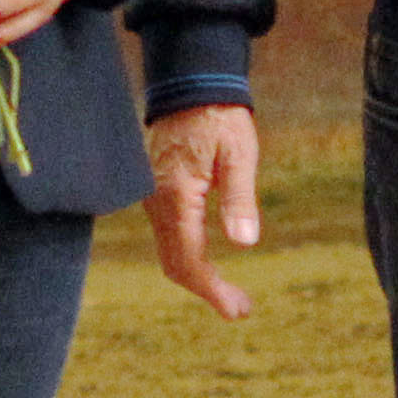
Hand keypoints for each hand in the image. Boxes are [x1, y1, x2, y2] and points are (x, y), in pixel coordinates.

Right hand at [148, 103, 262, 319]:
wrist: (193, 87)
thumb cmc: (221, 118)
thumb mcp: (239, 154)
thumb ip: (240, 199)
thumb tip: (245, 245)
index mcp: (176, 197)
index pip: (189, 259)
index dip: (212, 290)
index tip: (237, 310)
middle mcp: (156, 204)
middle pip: (175, 264)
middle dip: (207, 290)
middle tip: (241, 309)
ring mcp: (153, 200)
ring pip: (170, 253)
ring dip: (198, 277)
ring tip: (232, 296)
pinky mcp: (157, 195)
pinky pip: (169, 238)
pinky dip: (188, 258)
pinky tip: (211, 266)